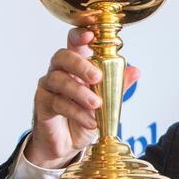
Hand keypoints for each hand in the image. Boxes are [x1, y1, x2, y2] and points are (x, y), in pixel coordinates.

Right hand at [25, 27, 139, 167]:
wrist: (69, 143)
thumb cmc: (85, 116)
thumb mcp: (106, 101)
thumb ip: (117, 85)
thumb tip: (135, 71)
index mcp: (76, 65)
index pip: (73, 42)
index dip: (80, 35)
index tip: (90, 35)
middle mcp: (59, 71)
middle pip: (62, 57)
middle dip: (80, 65)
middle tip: (97, 77)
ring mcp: (48, 87)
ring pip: (58, 80)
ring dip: (80, 92)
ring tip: (97, 104)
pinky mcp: (43, 105)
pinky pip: (57, 103)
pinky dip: (76, 112)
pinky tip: (90, 121)